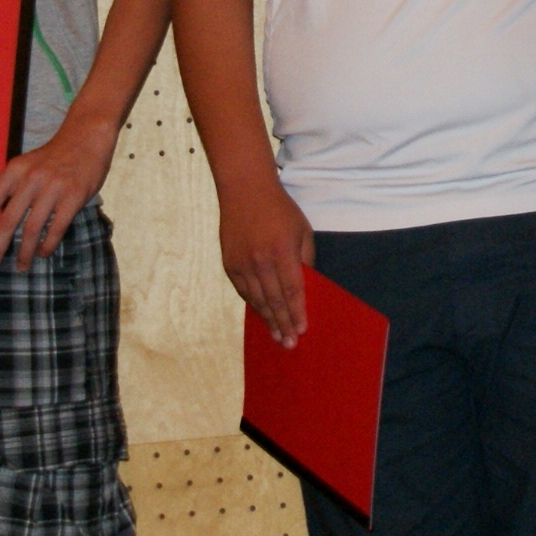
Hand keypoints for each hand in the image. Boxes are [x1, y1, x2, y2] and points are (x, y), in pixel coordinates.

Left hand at [0, 112, 117, 273]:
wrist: (87, 135)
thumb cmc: (55, 155)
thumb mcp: (28, 165)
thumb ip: (14, 189)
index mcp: (14, 171)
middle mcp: (31, 180)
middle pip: (8, 222)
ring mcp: (53, 188)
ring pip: (32, 229)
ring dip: (25, 253)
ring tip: (21, 267)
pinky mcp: (74, 196)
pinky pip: (57, 227)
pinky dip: (48, 244)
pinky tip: (44, 253)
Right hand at [219, 169, 316, 347]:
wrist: (245, 191)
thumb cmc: (280, 209)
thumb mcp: (302, 230)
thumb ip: (305, 259)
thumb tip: (306, 286)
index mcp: (282, 251)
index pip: (292, 290)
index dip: (297, 312)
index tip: (303, 330)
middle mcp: (260, 261)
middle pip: (274, 300)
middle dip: (283, 324)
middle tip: (290, 344)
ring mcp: (242, 264)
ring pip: (257, 300)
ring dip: (268, 321)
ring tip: (278, 337)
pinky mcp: (229, 265)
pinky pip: (243, 291)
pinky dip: (254, 306)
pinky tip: (262, 317)